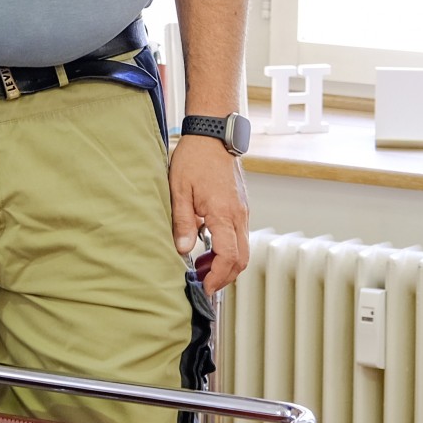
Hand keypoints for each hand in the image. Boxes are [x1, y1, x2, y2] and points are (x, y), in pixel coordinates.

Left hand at [169, 134, 248, 292]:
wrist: (213, 134)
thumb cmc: (196, 157)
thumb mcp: (179, 190)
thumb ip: (182, 222)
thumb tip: (183, 250)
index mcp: (224, 213)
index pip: (229, 256)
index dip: (217, 277)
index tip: (205, 287)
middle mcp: (239, 215)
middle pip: (242, 258)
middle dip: (224, 276)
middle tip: (204, 284)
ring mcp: (242, 211)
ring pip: (243, 248)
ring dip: (226, 263)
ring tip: (202, 267)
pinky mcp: (240, 206)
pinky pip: (239, 235)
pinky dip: (228, 248)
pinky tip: (208, 245)